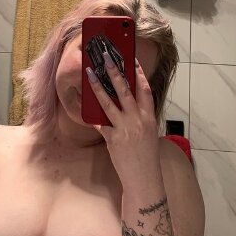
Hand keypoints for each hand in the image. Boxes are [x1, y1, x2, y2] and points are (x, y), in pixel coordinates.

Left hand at [85, 55, 160, 184]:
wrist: (144, 178)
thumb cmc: (146, 156)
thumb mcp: (149, 134)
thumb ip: (141, 118)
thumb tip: (130, 105)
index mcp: (149, 117)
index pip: (145, 90)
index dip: (138, 74)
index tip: (132, 60)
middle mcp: (138, 120)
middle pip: (125, 90)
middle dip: (115, 72)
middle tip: (107, 57)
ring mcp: (125, 128)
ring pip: (109, 102)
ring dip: (98, 86)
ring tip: (89, 73)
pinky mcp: (113, 139)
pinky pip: (100, 123)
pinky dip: (93, 116)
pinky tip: (85, 108)